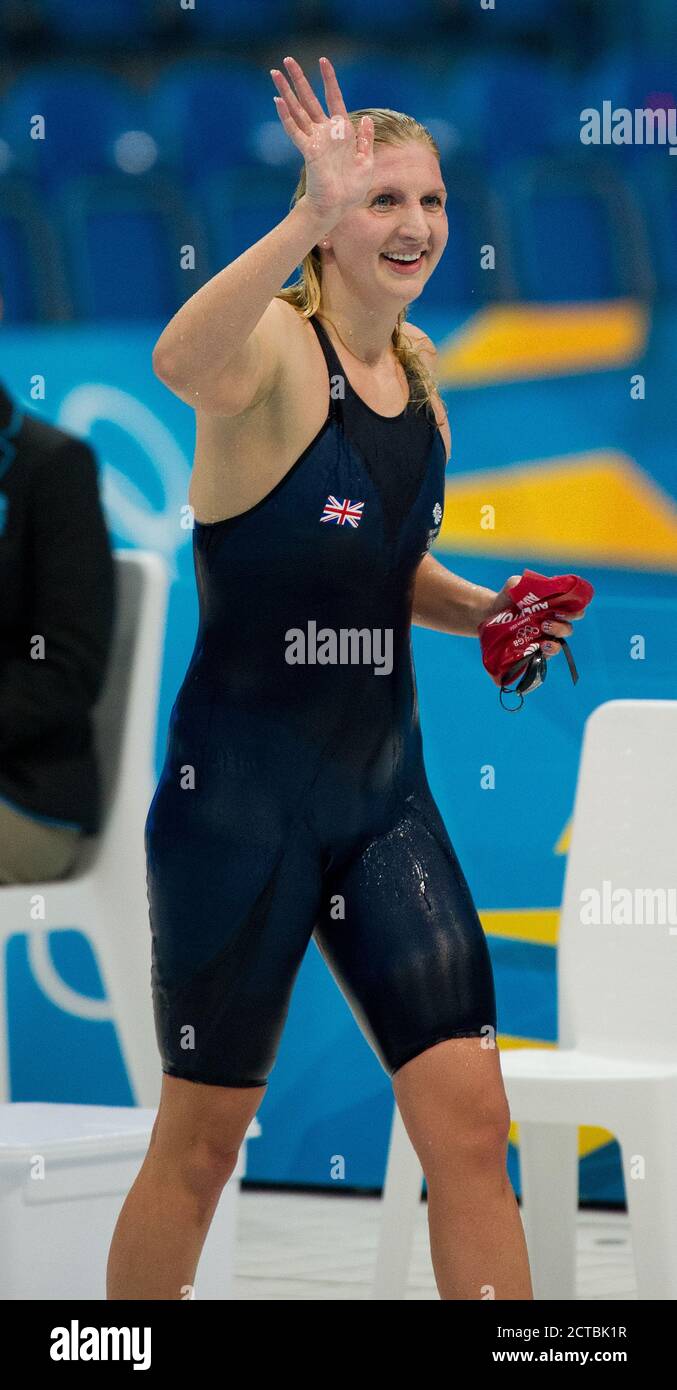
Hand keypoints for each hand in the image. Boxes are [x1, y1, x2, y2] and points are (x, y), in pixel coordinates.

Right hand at [270, 55, 373, 227]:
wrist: (338, 206)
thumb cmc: (351, 188)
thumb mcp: (365, 161)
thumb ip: (365, 140)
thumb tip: (367, 119)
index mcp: (341, 132)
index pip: (333, 98)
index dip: (329, 80)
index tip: (324, 61)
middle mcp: (325, 132)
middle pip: (309, 99)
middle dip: (299, 79)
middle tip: (287, 60)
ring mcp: (314, 140)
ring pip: (298, 110)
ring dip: (286, 91)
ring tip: (275, 73)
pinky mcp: (308, 150)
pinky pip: (295, 130)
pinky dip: (286, 116)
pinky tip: (277, 100)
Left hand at [479, 573, 585, 664]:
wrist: (489, 613)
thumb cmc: (507, 598)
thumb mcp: (515, 585)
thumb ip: (526, 582)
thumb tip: (535, 586)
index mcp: (554, 608)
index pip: (575, 610)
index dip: (577, 611)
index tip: (566, 610)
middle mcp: (552, 624)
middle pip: (568, 629)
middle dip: (562, 627)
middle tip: (546, 623)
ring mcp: (543, 639)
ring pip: (558, 645)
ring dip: (554, 643)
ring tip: (544, 638)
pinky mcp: (533, 652)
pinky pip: (544, 657)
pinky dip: (545, 654)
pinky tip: (540, 649)